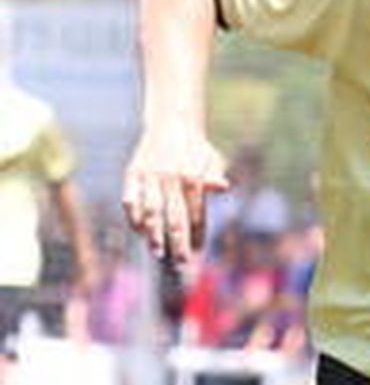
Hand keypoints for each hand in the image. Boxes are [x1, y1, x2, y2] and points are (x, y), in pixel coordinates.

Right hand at [122, 124, 229, 264]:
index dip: (197, 235)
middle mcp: (170, 178)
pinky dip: (133, 216)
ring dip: (154, 234)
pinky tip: (138, 230)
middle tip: (181, 262)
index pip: (195, 215)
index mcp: (192, 178)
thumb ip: (213, 175)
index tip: (198, 253)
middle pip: (174, 218)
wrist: (172, 123)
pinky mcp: (133, 172)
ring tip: (157, 252)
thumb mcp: (212, 160)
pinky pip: (130, 198)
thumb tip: (223, 186)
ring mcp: (150, 176)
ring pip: (151, 212)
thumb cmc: (197, 150)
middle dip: (178, 242)